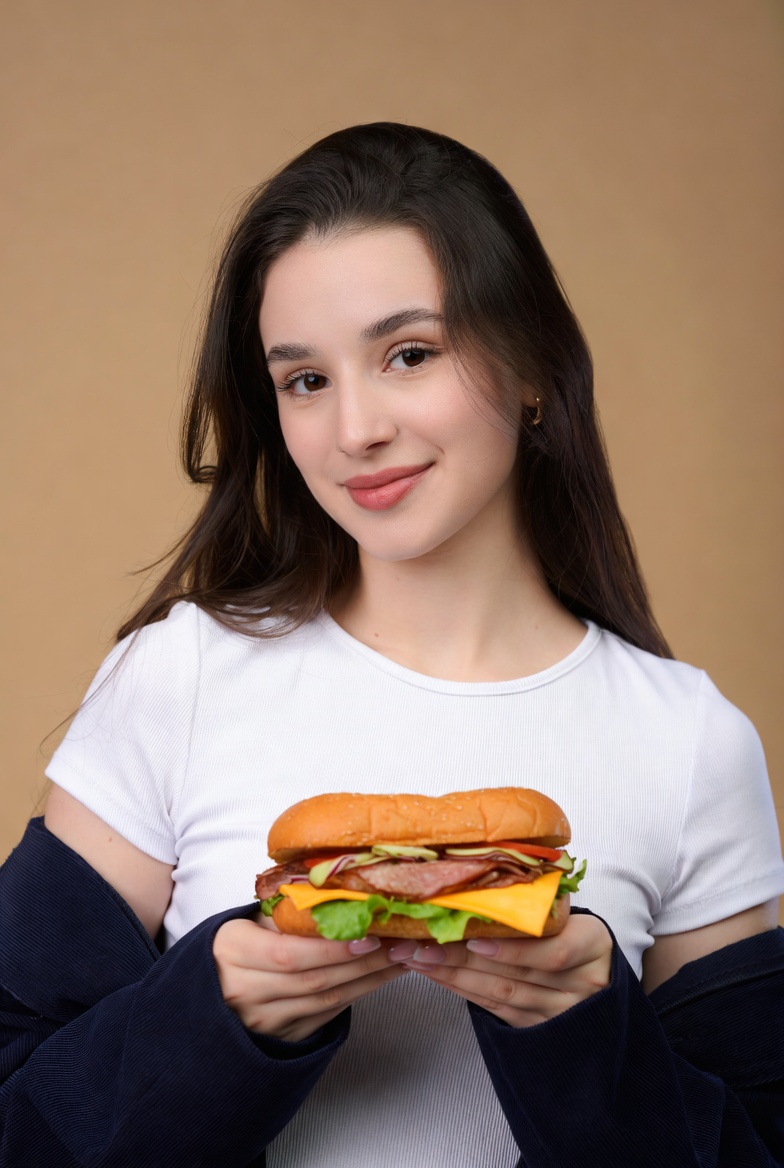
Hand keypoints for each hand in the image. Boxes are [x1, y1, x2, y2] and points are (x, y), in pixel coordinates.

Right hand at [213, 916, 406, 1041]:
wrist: (211, 990)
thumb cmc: (238, 945)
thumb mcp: (251, 920)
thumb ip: (288, 911)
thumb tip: (342, 892)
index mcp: (234, 952)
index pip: (288, 954)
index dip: (331, 948)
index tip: (369, 936)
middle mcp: (246, 991)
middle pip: (314, 979)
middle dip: (364, 962)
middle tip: (402, 943)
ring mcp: (264, 1020)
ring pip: (326, 1001)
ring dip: (370, 979)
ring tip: (402, 957)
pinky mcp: (282, 1036)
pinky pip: (326, 1016)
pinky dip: (358, 994)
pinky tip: (381, 976)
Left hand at [388, 913, 611, 1027]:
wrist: (600, 977)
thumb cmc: (577, 933)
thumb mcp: (571, 915)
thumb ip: (541, 904)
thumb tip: (480, 879)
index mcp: (593, 945)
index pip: (554, 952)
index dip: (514, 949)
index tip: (474, 938)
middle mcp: (581, 985)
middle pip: (516, 975)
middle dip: (461, 958)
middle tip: (418, 944)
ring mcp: (560, 1012)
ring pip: (501, 995)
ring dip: (452, 975)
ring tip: (416, 957)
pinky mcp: (538, 1027)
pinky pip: (496, 1010)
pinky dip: (462, 990)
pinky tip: (436, 975)